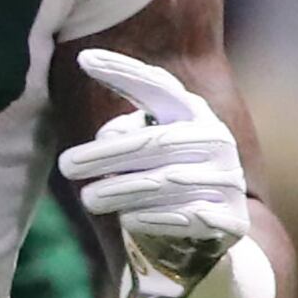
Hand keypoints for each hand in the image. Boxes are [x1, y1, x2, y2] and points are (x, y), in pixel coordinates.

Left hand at [59, 46, 248, 284]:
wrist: (205, 238)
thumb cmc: (158, 183)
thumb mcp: (141, 154)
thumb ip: (122, 138)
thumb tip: (110, 141)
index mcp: (194, 116)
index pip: (160, 88)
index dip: (124, 72)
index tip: (82, 58)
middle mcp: (217, 142)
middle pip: (155, 143)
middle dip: (106, 156)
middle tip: (66, 166)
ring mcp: (228, 180)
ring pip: (165, 182)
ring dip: (119, 191)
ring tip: (89, 199)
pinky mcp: (231, 218)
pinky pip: (182, 216)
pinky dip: (150, 218)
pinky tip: (130, 220)